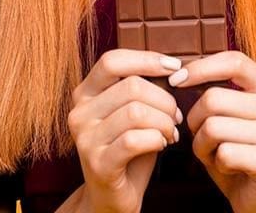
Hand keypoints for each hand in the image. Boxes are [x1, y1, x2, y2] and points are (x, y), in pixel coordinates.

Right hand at [68, 48, 183, 212]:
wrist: (112, 196)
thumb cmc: (128, 149)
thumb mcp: (132, 111)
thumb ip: (143, 88)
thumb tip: (172, 67)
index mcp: (85, 93)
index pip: (112, 60)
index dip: (146, 59)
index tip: (174, 67)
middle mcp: (79, 112)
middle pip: (132, 86)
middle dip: (164, 99)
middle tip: (176, 116)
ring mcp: (85, 138)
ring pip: (136, 112)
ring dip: (164, 121)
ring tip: (171, 132)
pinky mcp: (97, 163)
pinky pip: (135, 140)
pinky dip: (157, 139)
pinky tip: (162, 144)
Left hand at [168, 51, 255, 212]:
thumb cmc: (236, 148)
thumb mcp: (228, 113)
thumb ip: (214, 90)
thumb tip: (176, 71)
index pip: (234, 61)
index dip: (201, 67)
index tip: (177, 79)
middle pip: (214, 98)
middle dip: (195, 119)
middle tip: (200, 135)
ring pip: (213, 127)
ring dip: (202, 144)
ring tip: (214, 152)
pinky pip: (223, 154)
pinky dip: (214, 162)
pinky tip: (227, 167)